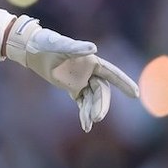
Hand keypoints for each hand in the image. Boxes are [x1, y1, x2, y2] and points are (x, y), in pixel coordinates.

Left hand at [4, 16, 139, 131]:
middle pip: (101, 91)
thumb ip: (75, 47)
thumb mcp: (59, 44)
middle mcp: (90, 72)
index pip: (112, 73)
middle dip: (101, 104)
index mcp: (92, 61)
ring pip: (93, 99)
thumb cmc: (46, 43)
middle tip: (97, 117)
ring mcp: (82, 81)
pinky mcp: (73, 88)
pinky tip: (85, 125)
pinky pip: (82, 103)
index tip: (135, 94)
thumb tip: (93, 48)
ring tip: (88, 123)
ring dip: (92, 111)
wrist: (32, 49)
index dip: (123, 83)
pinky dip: (84, 113)